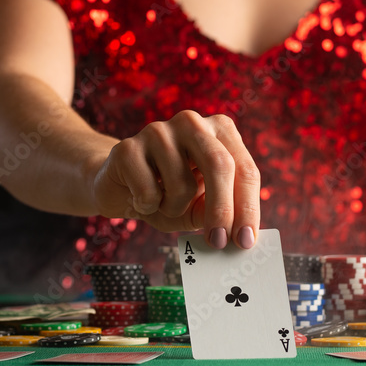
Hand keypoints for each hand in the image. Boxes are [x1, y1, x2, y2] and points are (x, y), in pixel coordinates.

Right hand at [89, 110, 260, 248]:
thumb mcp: (199, 206)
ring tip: (163, 202)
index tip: (246, 241)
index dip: (248, 207)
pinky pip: (148, 191)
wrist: (117, 187)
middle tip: (218, 242)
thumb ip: (218, 213)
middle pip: (220, 165)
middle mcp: (192, 123)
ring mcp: (158, 131)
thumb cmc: (166, 194)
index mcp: (219, 132)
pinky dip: (147, 206)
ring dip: (174, 208)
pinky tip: (139, 197)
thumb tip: (239, 234)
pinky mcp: (128, 147)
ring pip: (182, 184)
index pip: (244, 169)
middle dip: (222, 210)